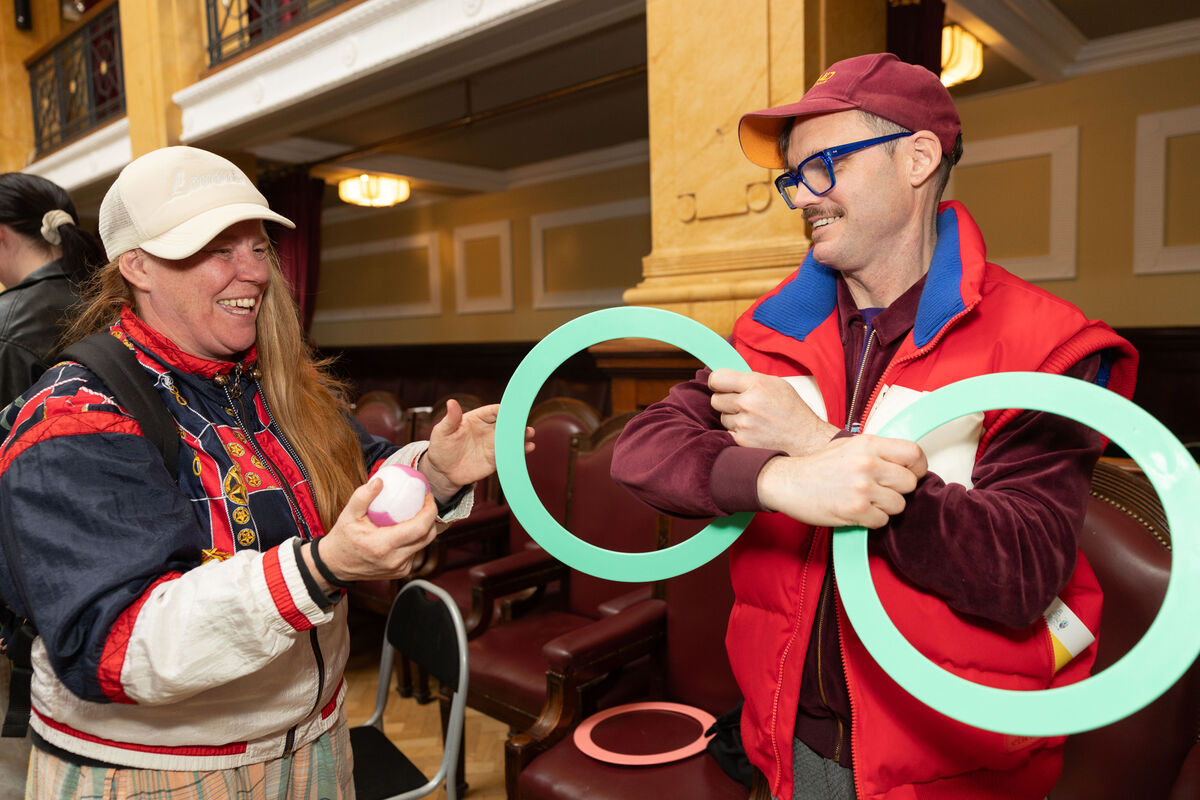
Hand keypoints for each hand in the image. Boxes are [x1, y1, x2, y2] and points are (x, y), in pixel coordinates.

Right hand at [306, 478, 438, 586]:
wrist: (336, 565)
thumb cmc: (343, 538)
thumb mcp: (348, 514)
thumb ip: (362, 496)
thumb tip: (380, 480)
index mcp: (383, 545)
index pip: (420, 528)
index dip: (430, 511)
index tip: (428, 496)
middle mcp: (395, 560)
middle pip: (427, 536)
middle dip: (431, 517)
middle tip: (425, 502)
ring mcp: (399, 568)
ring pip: (423, 544)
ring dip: (424, 528)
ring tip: (417, 512)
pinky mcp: (401, 572)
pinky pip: (415, 552)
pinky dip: (414, 539)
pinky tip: (407, 528)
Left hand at [421, 401, 533, 502]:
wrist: (443, 471)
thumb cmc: (441, 447)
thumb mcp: (442, 431)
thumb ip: (450, 418)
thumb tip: (451, 402)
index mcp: (477, 418)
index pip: (494, 411)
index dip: (504, 408)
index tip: (513, 407)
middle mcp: (488, 430)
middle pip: (506, 423)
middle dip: (516, 421)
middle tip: (524, 421)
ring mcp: (493, 445)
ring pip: (511, 438)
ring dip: (522, 435)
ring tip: (529, 433)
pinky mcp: (496, 459)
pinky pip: (510, 454)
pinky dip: (521, 451)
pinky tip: (529, 448)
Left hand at [709, 369, 838, 455]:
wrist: (805, 438)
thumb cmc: (792, 410)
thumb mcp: (777, 384)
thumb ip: (751, 380)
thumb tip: (728, 378)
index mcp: (756, 384)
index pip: (717, 378)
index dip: (716, 382)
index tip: (719, 385)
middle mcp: (748, 403)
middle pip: (715, 399)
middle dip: (724, 401)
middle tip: (739, 404)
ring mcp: (744, 424)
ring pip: (722, 417)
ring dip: (732, 418)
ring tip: (752, 419)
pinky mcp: (742, 441)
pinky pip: (728, 432)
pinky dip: (737, 432)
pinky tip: (753, 431)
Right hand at [756, 435, 927, 528]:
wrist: (787, 482)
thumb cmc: (816, 466)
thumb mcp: (848, 446)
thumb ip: (876, 451)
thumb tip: (903, 462)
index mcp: (868, 444)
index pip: (913, 453)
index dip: (918, 467)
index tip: (912, 473)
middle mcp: (868, 464)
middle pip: (910, 483)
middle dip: (899, 490)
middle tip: (882, 491)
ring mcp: (862, 488)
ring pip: (898, 505)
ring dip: (885, 507)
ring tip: (866, 501)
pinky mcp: (855, 510)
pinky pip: (882, 521)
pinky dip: (872, 520)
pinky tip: (857, 511)